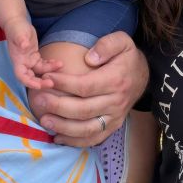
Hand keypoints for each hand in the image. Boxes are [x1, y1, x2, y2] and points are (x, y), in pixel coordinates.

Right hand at [4, 18, 59, 89]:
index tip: (39, 86)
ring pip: (40, 71)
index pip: (21, 76)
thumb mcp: (18, 32)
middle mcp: (23, 63)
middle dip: (41, 82)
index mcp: (17, 60)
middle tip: (52, 83)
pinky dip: (50, 65)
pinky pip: (43, 64)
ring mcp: (29, 60)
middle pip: (31, 78)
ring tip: (60, 65)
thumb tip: (24, 46)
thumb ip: (21, 39)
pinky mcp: (35, 56)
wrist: (17, 23)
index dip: (29, 83)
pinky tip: (58, 62)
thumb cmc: (16, 27)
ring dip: (49, 71)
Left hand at [30, 32, 147, 145]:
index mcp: (116, 80)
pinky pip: (93, 138)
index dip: (64, 84)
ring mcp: (115, 118)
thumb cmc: (126, 57)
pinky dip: (75, 141)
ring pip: (87, 128)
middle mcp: (116, 102)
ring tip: (44, 120)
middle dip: (59, 107)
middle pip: (84, 109)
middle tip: (40, 101)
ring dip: (64, 127)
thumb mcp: (122, 41)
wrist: (143, 76)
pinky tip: (57, 137)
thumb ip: (107, 45)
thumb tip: (89, 58)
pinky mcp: (112, 127)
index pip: (86, 86)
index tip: (47, 78)